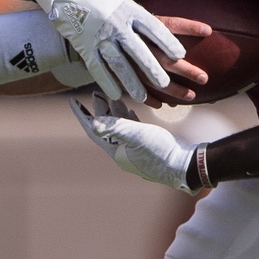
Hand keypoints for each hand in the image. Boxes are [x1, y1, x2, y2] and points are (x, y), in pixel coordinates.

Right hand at [33, 0, 184, 100]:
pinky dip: (106, 82)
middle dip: (153, 69)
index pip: (155, 27)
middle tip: (165, 83)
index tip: (181, 54)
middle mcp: (114, 24)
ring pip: (118, 64)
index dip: (169, 42)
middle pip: (139, 51)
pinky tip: (116, 94)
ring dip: (131, 82)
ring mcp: (98, 37)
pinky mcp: (83, 46)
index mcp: (127, 7)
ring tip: (142, 96)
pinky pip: (96, 68)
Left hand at [69, 94, 203, 194]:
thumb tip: (93, 123)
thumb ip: (115, 127)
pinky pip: (133, 131)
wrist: (185, 165)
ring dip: (115, 113)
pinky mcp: (148, 148)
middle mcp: (123, 153)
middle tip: (96, 92)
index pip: (94, 130)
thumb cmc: (161, 150)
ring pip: (120, 128)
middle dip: (100, 110)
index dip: (83, 115)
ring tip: (112, 97)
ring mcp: (136, 152)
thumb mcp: (137, 135)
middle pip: (107, 128)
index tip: (72, 101)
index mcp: (116, 151)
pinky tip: (131, 111)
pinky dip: (129, 119)